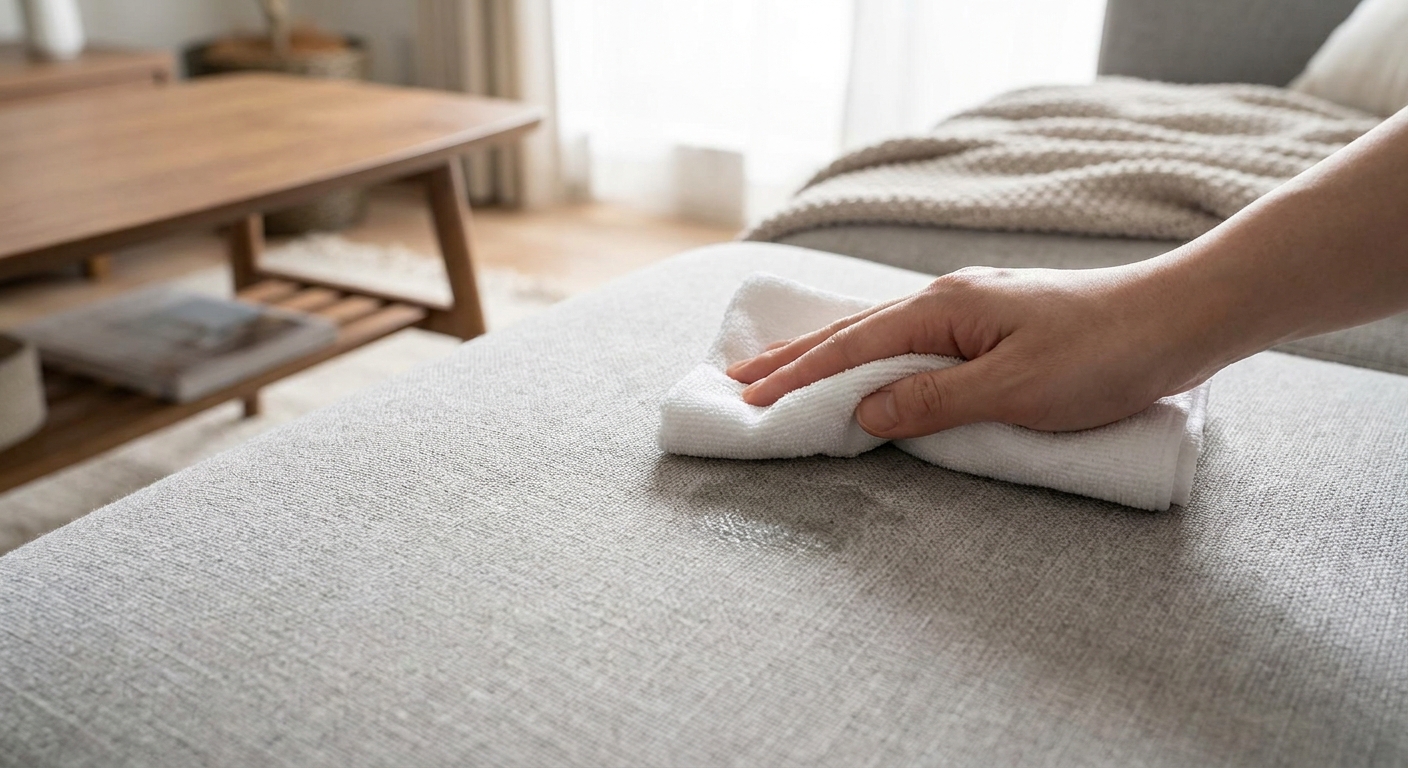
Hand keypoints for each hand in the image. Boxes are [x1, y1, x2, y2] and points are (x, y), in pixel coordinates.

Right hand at [726, 265, 1217, 438]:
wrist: (1180, 317)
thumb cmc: (1104, 354)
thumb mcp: (1014, 390)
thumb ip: (934, 402)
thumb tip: (864, 412)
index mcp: (942, 311)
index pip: (850, 351)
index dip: (796, 380)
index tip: (746, 403)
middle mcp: (946, 300)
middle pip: (851, 334)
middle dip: (791, 360)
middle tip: (734, 381)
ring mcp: (970, 308)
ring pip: (877, 334)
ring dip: (824, 355)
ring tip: (778, 368)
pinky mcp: (993, 324)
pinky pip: (909, 341)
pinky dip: (869, 355)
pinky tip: (864, 362)